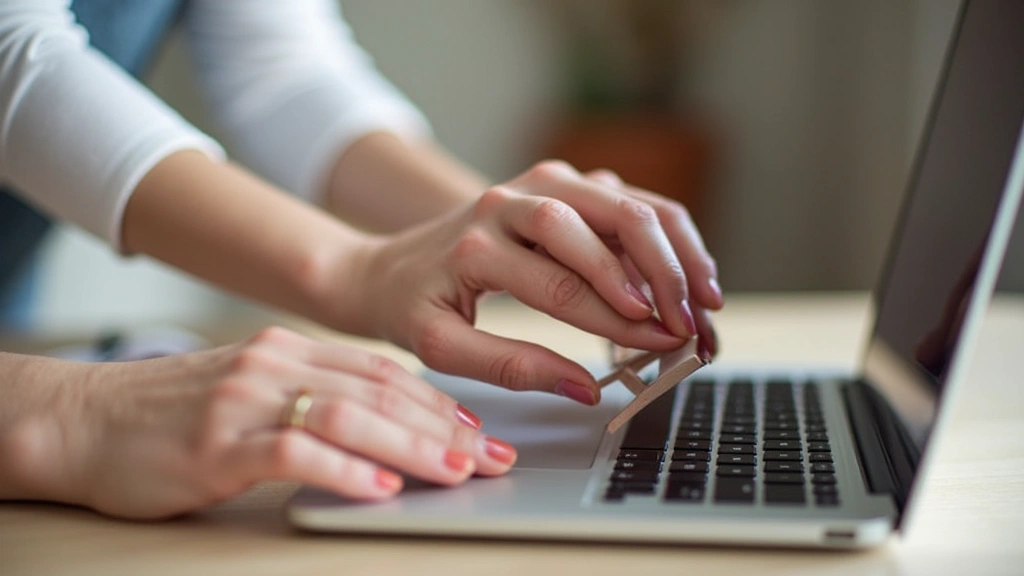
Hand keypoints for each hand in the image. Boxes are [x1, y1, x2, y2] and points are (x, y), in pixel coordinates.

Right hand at [4, 327, 514, 519]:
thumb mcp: (251, 388)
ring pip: (349, 417)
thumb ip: (310, 394)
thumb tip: (383, 423)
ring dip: (412, 446)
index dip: (439, 400)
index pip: (383, 372)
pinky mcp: (216, 444)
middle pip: (380, 393)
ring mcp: (245, 401)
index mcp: (288, 349)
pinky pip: (294, 452)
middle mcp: (274, 365)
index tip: (479, 428)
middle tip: (492, 456)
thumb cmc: (172, 414)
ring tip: (457, 470)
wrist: (81, 420)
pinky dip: (345, 471)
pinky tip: (381, 487)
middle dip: (445, 426)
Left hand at [343, 160, 722, 404]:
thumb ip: (508, 366)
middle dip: (655, 275)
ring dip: (674, 248)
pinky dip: (667, 231)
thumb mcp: (441, 347)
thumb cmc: (413, 307)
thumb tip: (583, 387)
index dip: (614, 318)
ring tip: (706, 297)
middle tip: (686, 323)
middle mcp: (513, 198)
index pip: (560, 282)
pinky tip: (691, 270)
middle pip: (602, 221)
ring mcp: (541, 182)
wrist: (388, 266)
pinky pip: (627, 198)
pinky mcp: (563, 184)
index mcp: (477, 241)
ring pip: (625, 202)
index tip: (658, 346)